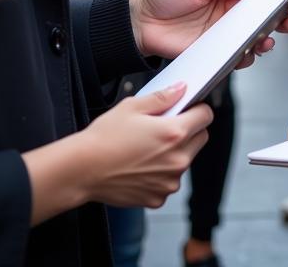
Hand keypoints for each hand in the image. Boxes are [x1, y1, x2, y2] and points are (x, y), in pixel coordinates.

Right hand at [22, 84, 211, 221]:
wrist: (81, 170)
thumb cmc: (104, 137)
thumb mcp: (132, 106)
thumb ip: (163, 97)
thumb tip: (181, 89)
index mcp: (175, 133)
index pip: (206, 116)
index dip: (197, 109)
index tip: (188, 108)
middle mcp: (177, 160)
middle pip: (200, 138)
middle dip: (189, 130)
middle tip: (166, 126)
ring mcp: (168, 182)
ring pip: (185, 160)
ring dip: (176, 153)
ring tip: (148, 147)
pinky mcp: (157, 198)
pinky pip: (169, 181)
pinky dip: (161, 173)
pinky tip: (140, 165)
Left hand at [129, 0, 287, 60]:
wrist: (137, 20)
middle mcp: (228, 18)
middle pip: (262, 21)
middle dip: (281, 21)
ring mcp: (220, 37)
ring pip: (252, 42)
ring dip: (266, 41)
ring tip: (270, 39)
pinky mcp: (210, 54)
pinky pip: (233, 59)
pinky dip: (244, 58)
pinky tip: (249, 54)